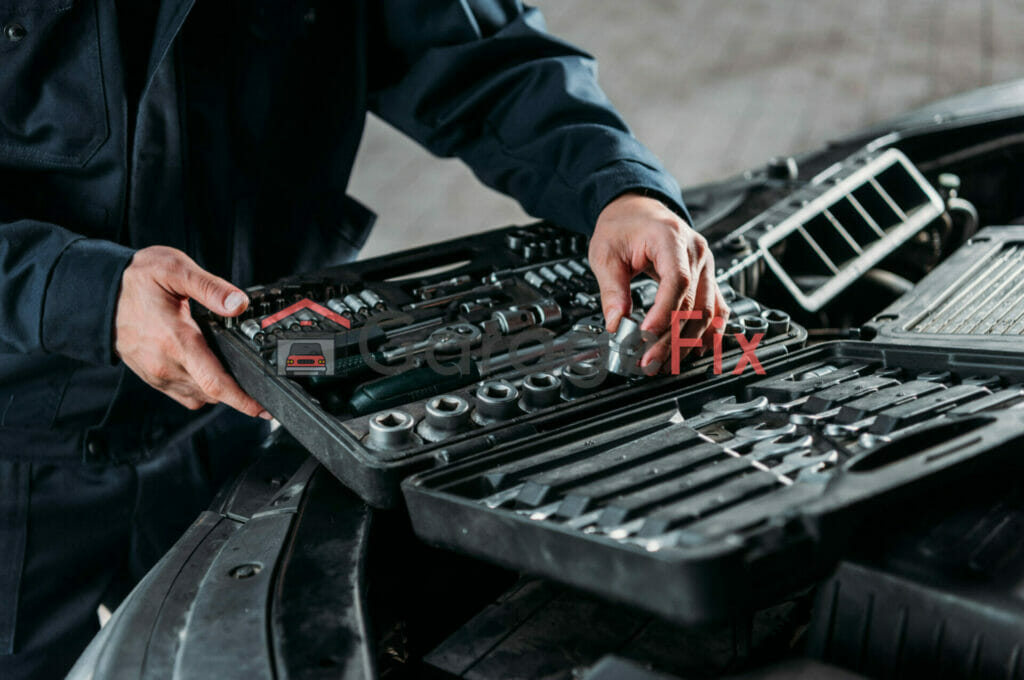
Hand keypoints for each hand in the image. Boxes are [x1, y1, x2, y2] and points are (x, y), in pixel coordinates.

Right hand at [114, 246, 269, 418]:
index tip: (263, 408)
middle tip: (260, 387)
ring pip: (199, 397)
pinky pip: (184, 395)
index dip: (243, 399)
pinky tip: (210, 374)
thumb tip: (239, 303)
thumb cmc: (134, 280)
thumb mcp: (174, 269)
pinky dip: (202, 390)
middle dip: (239, 394)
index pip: (215, 383)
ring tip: (238, 378)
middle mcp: (166, 364)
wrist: (96, 294)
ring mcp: (157, 374)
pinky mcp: (152, 377)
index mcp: (176, 340)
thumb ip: (209, 287)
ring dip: (220, 392)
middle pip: (212, 393)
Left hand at [589, 193, 728, 369]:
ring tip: (666, 362)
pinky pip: (716, 309)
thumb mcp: (606, 254)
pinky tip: (693, 350)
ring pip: (708, 312)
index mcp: (671, 238)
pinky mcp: (707, 279)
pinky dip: (707, 333)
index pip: (678, 281)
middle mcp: (697, 253)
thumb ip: (612, 290)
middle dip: (672, 337)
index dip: (664, 312)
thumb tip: (616, 325)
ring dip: (689, 341)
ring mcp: (706, 267)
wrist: (636, 209)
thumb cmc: (623, 226)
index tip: (646, 334)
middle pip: (694, 303)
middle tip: (650, 360)